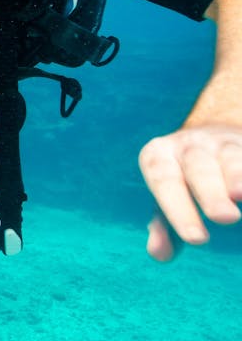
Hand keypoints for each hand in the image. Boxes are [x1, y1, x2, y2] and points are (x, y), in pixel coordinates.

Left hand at [138, 125, 241, 260]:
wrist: (212, 140)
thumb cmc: (184, 183)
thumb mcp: (168, 200)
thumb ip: (162, 227)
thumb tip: (159, 253)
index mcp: (159, 156)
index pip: (163, 181)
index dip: (178, 209)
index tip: (196, 239)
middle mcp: (188, 146)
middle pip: (197, 168)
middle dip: (210, 193)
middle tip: (224, 218)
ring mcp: (221, 142)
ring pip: (230, 158)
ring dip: (237, 176)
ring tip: (240, 195)